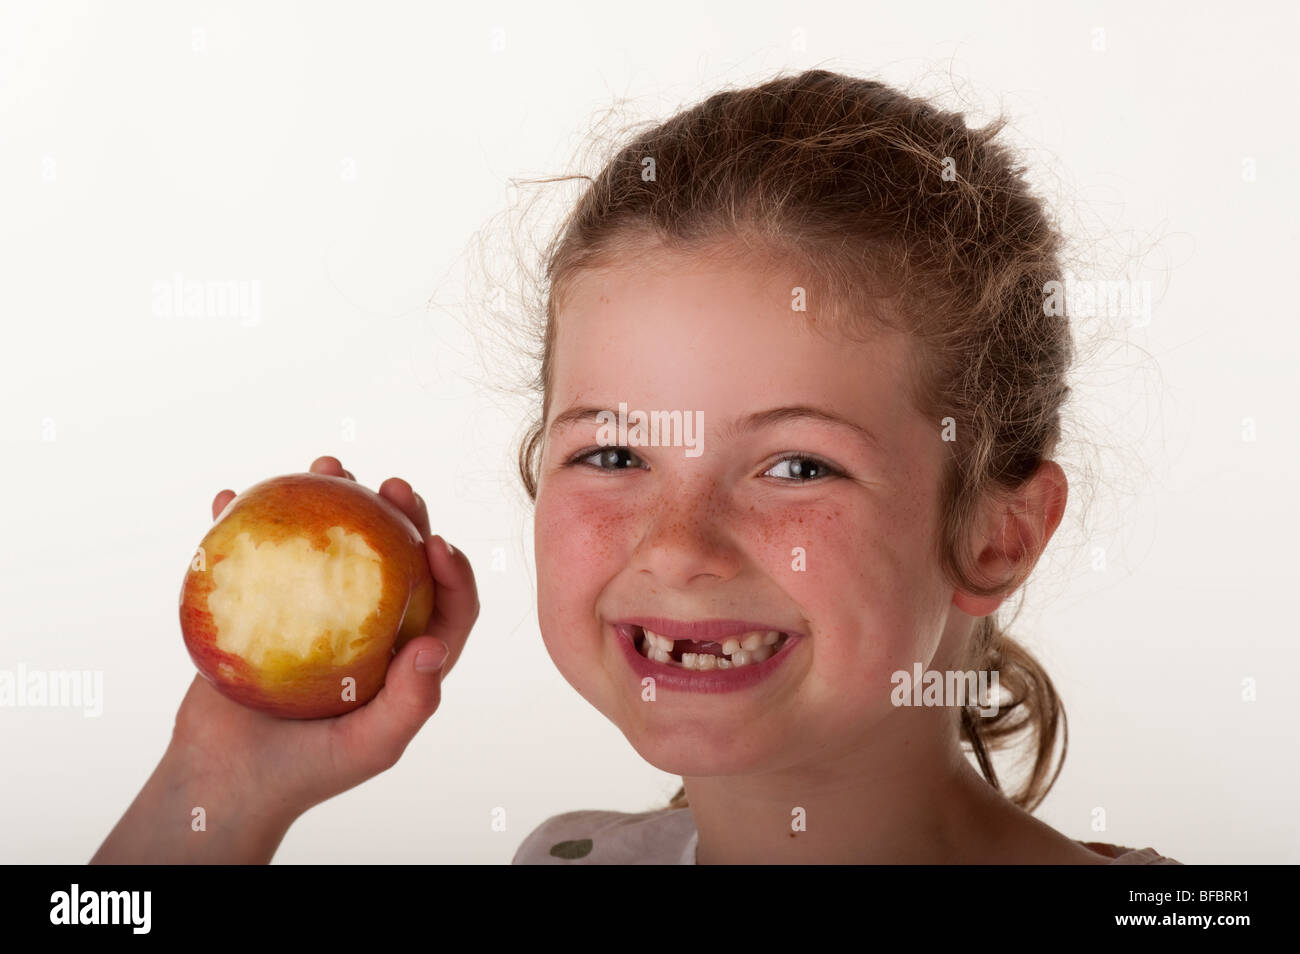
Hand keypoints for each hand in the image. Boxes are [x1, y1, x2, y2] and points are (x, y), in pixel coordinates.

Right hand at [171, 455, 478, 818]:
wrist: (227, 781)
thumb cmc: (308, 771)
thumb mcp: (371, 746)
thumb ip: (411, 703)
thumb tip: (435, 645)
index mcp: (406, 652)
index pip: (447, 602)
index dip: (453, 569)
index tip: (436, 542)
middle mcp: (367, 623)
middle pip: (395, 555)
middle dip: (402, 513)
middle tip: (393, 486)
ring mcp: (314, 608)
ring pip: (331, 540)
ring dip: (331, 496)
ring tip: (327, 466)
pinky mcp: (261, 603)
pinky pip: (254, 552)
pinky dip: (240, 520)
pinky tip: (228, 497)